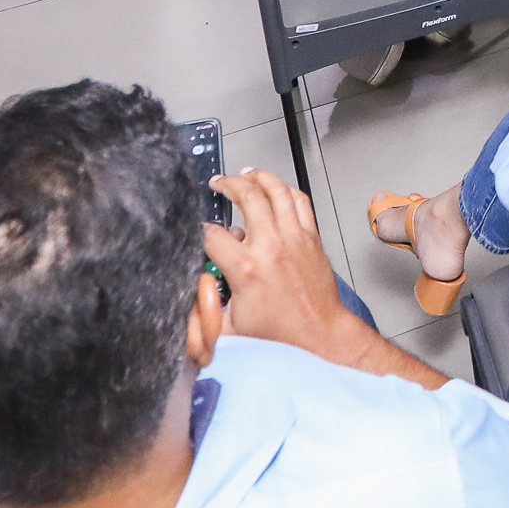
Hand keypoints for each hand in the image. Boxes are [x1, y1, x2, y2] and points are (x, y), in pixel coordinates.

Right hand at [203, 169, 368, 361]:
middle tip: (218, 182)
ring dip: (260, 177)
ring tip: (245, 173)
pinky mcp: (311, 238)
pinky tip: (276, 188)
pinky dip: (287, 190)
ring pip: (278, 191)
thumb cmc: (277, 334)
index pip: (213, 235)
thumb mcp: (228, 326)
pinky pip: (301, 202)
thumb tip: (189, 290)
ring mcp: (295, 238)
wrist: (318, 333)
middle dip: (228, 183)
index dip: (199, 228)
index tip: (196, 228)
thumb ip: (204, 306)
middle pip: (248, 197)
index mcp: (247, 269)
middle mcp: (272, 246)